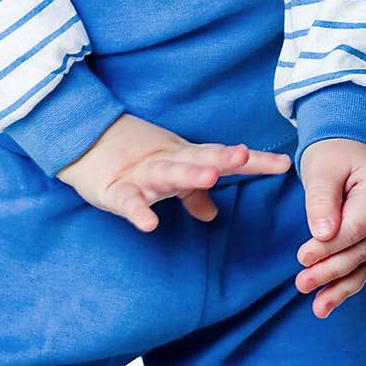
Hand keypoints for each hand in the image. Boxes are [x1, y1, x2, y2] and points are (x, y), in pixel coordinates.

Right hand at [57, 113, 291, 232]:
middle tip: (245, 155)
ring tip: (210, 176)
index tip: (284, 164)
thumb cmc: (130, 158)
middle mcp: (167, 161)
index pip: (223, 157)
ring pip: (168, 173)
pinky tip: (150, 225)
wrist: (81, 140)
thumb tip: (214, 212)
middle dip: (223, 157)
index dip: (253, 162)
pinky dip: (138, 213)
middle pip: (199, 157)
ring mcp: (141, 174)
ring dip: (188, 174)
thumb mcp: (166, 170)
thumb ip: (192, 193)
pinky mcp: (115, 190)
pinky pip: (128, 203)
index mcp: (183, 157)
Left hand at [295, 138, 365, 318]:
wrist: (351, 146)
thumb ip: (322, 199)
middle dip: (331, 270)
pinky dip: (348, 282)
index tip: (302, 258)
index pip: (356, 228)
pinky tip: (328, 300)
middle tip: (301, 283)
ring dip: (341, 287)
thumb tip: (322, 235)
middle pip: (362, 250)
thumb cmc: (333, 153)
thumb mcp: (322, 167)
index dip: (329, 247)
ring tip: (316, 307)